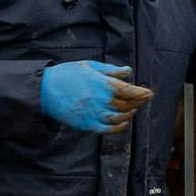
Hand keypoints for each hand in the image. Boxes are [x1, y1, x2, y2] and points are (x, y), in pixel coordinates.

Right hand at [38, 61, 154, 133]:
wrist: (45, 90)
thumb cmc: (67, 74)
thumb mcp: (89, 66)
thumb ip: (110, 70)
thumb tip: (128, 71)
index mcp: (104, 84)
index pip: (130, 91)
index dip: (142, 94)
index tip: (149, 94)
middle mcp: (102, 101)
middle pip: (127, 105)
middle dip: (137, 103)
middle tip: (141, 100)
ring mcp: (95, 114)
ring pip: (120, 117)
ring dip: (129, 114)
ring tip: (132, 109)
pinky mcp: (87, 124)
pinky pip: (108, 129)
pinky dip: (118, 127)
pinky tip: (122, 122)